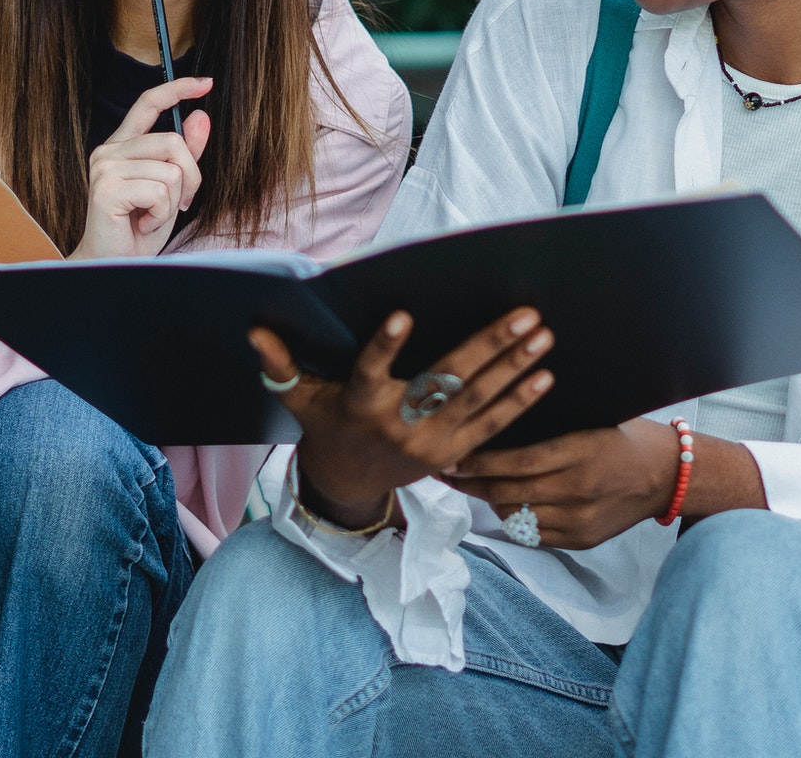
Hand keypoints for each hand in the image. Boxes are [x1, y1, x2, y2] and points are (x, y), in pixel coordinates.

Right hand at [71, 76, 212, 258]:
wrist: (114, 265)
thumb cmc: (140, 230)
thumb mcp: (172, 189)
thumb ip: (185, 155)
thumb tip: (201, 116)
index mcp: (122, 146)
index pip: (148, 103)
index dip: (177, 89)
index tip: (206, 82)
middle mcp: (108, 151)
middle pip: (173, 141)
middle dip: (190, 177)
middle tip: (178, 205)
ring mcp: (105, 168)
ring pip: (170, 169)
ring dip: (174, 201)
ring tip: (153, 217)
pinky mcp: (106, 189)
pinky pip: (159, 191)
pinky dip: (162, 214)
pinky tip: (143, 224)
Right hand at [250, 307, 555, 528]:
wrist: (348, 486)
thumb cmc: (325, 425)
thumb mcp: (298, 397)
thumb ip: (280, 364)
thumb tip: (255, 328)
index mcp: (359, 405)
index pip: (370, 372)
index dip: (383, 346)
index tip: (400, 316)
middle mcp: (398, 425)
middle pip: (447, 383)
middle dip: (488, 347)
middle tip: (523, 314)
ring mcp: (431, 443)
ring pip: (478, 401)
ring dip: (514, 367)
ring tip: (543, 336)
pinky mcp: (454, 456)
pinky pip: (492, 428)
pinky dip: (519, 402)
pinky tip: (545, 375)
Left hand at [440, 420, 766, 549]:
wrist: (666, 475)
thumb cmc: (622, 437)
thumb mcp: (587, 420)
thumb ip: (546, 426)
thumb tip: (493, 416)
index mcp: (579, 453)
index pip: (516, 462)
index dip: (479, 461)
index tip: (452, 455)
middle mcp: (578, 490)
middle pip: (508, 492)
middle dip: (472, 483)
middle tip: (445, 471)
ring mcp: (580, 520)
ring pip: (516, 516)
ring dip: (489, 500)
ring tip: (469, 484)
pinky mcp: (582, 540)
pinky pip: (533, 534)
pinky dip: (514, 518)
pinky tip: (502, 502)